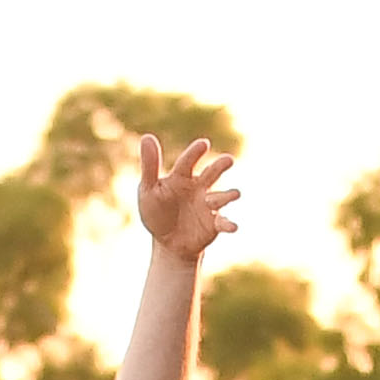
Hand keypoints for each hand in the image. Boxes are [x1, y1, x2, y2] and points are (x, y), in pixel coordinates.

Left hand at [131, 132, 244, 265]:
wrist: (167, 243)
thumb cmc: (156, 212)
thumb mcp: (148, 190)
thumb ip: (150, 166)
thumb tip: (147, 136)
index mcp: (182, 177)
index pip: (188, 162)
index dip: (195, 153)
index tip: (204, 144)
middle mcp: (199, 188)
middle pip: (212, 173)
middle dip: (221, 166)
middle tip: (229, 160)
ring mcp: (209, 205)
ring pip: (222, 196)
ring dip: (225, 196)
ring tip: (228, 196)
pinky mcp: (215, 224)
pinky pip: (224, 222)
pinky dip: (229, 224)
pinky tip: (232, 227)